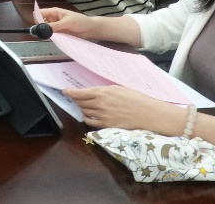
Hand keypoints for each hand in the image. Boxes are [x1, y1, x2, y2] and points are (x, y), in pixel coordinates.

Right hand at [38, 7, 99, 38]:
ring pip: (44, 29)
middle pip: (40, 22)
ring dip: (46, 33)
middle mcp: (52, 19)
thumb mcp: (68, 22)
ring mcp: (55, 26)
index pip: (39, 13)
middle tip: (46, 33)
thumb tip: (44, 29)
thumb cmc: (80, 21)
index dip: (37, 19)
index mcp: (54, 12)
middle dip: (41, 27)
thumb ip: (55, 25)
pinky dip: (50, 37)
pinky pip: (50, 35)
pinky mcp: (58, 33)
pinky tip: (54, 39)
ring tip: (52, 36)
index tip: (40, 26)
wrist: (90, 29)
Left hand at [63, 85, 179, 131]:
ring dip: (82, 109)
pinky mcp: (107, 125)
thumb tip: (93, 92)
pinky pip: (90, 122)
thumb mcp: (118, 89)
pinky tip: (90, 116)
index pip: (80, 93)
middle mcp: (100, 103)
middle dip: (76, 100)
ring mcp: (102, 115)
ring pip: (84, 112)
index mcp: (102, 92)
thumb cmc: (136, 98)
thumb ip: (104, 91)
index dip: (70, 92)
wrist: (149, 113)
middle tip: (75, 98)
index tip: (65, 91)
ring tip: (85, 106)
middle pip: (80, 102)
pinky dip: (87, 118)